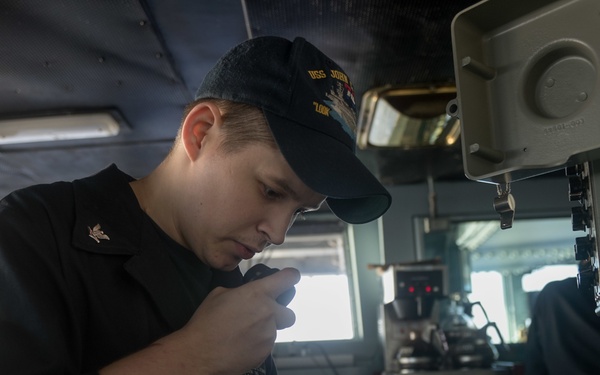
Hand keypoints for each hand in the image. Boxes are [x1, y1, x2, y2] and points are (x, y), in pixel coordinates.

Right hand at [182, 267, 299, 371]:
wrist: (199, 353)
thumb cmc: (206, 323)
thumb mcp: (219, 294)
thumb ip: (240, 291)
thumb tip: (246, 294)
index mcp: (258, 293)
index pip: (287, 279)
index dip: (290, 277)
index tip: (291, 278)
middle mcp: (268, 313)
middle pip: (289, 313)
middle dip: (279, 314)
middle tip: (262, 316)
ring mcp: (269, 334)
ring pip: (275, 331)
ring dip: (264, 330)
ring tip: (242, 333)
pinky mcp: (265, 352)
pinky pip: (266, 345)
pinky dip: (257, 344)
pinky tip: (241, 344)